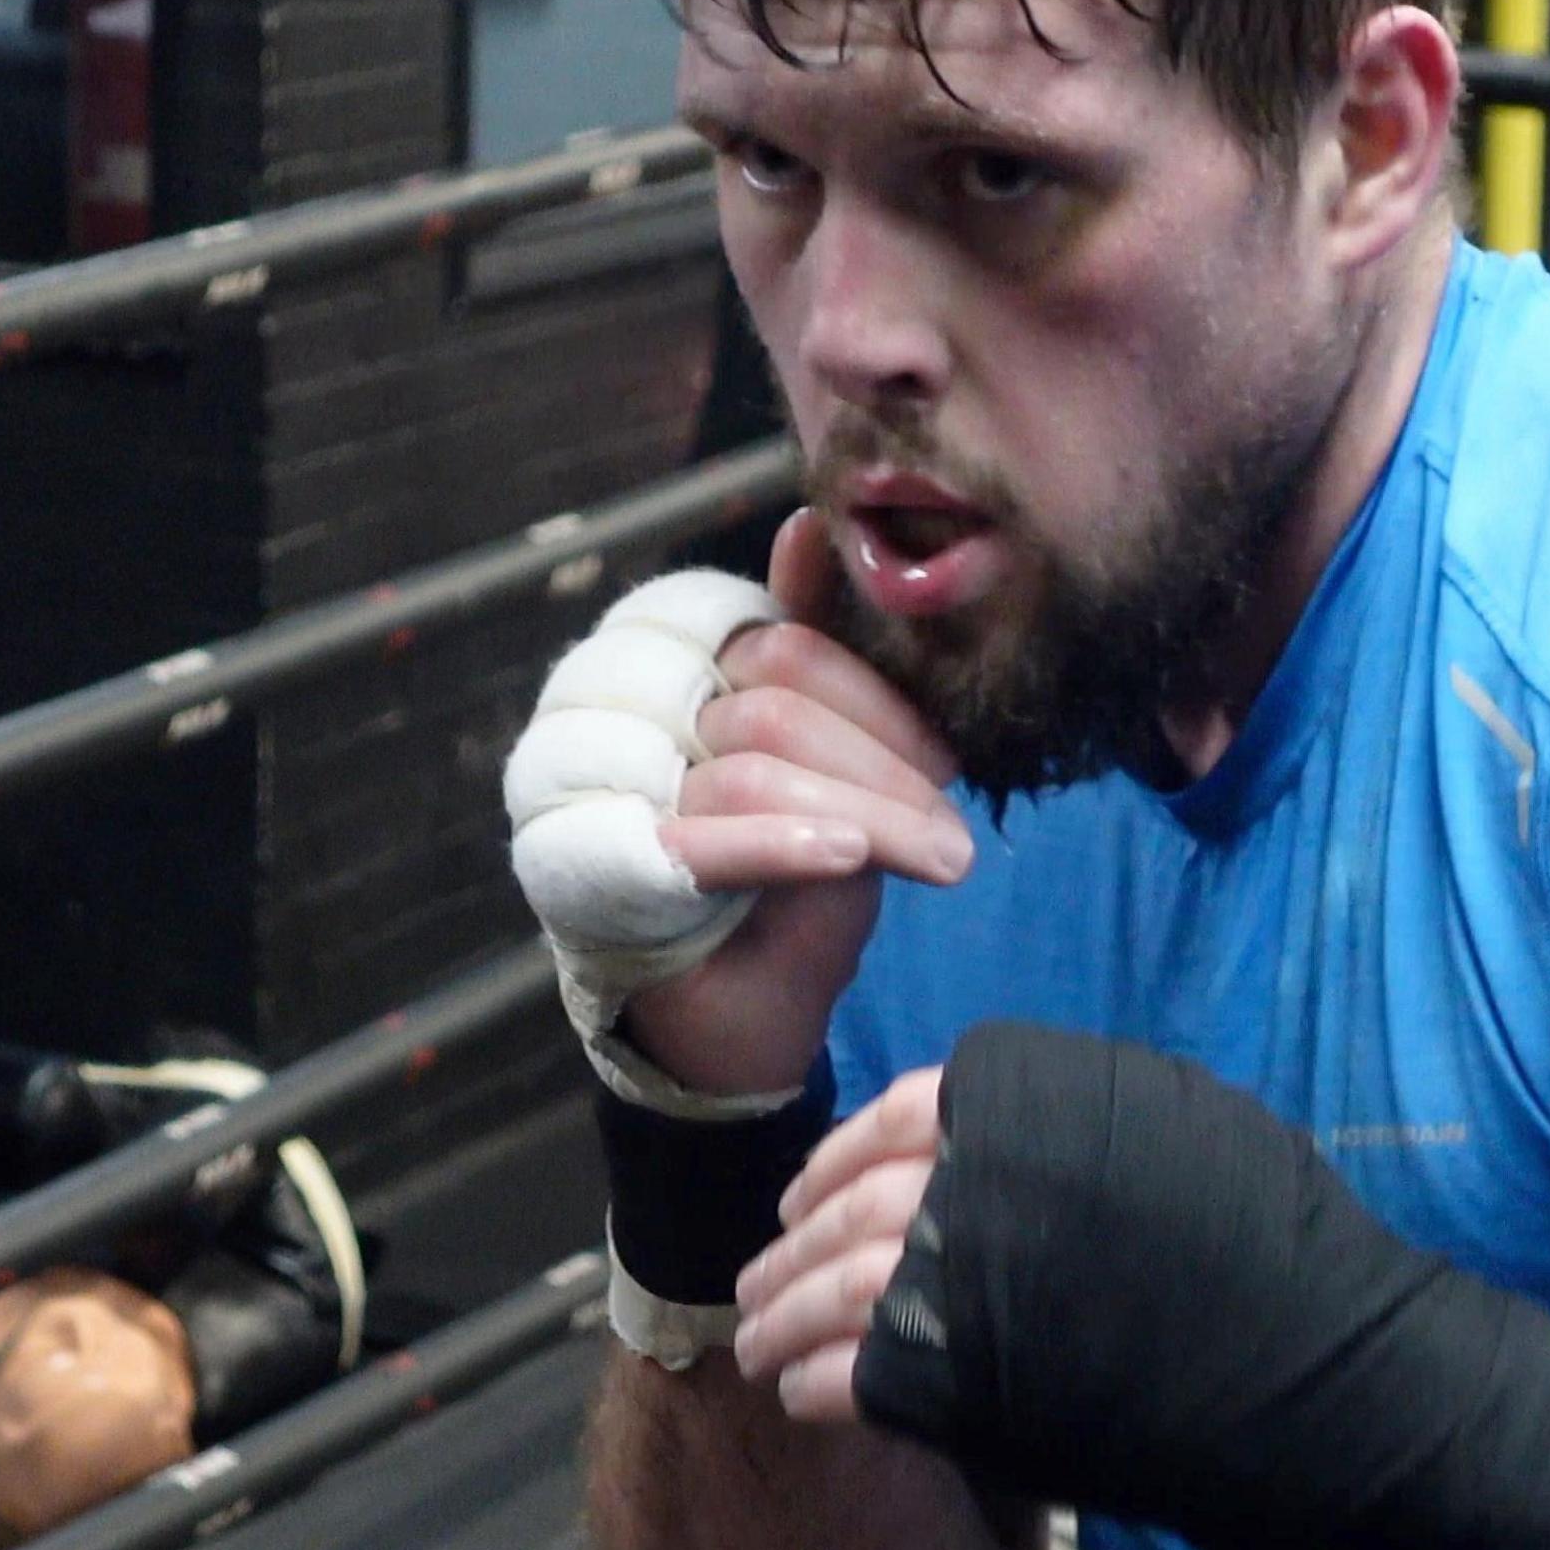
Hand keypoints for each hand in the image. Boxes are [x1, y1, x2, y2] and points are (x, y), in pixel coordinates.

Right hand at [622, 511, 974, 1096]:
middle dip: (883, 763)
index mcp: (667, 666)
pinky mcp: (595, 872)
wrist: (732, 1022)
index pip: (781, 644)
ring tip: (942, 859)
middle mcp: (616, 713)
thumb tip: (809, 527)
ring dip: (868, 814)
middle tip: (954, 828)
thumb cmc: (781, 877)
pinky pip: (705, 838)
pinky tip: (848, 855)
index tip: (946, 756)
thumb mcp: (822, 758)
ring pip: (758, 768)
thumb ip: (815, 651)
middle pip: (776, 701)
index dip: (873, 696)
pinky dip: (785, 843)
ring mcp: (600, 791)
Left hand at [769, 1027, 1549, 1549]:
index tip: (808, 1193)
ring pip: (835, 1289)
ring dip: (787, 1317)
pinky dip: (823, 1382)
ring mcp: (969, 1272)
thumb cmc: (1264, 1238)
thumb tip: (972, 1129)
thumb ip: (1061, 1107)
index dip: (836, 1162)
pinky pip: (860, 1372)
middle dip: (793, 1245)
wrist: (1322, 1368)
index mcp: (1027, 1094)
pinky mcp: (970, 1374)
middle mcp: (982, 1169)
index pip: (892, 1118)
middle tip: (762, 1276)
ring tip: (762, 1342)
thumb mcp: (1170, 1114)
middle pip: (849, 1207)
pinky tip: (808, 1392)